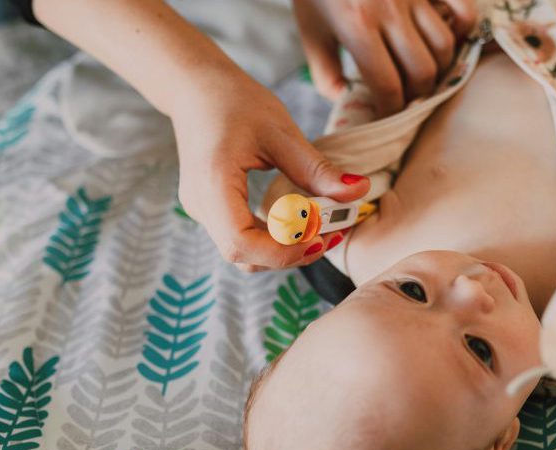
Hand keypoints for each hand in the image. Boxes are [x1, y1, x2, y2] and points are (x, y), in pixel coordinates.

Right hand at [172, 68, 370, 270]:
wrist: (196, 88)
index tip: (319, 237)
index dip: (282, 252)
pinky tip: (302, 221)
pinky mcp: (212, 209)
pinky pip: (244, 237)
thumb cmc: (235, 101)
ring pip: (244, 252)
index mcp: (213, 184)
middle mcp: (201, 205)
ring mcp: (203, 210)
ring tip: (322, 229)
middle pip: (244, 255)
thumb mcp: (282, 132)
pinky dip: (274, 239)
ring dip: (284, 250)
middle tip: (331, 235)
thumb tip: (359, 191)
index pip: (241, 242)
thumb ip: (317, 169)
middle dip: (290, 254)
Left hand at [294, 0, 476, 115]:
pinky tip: (450, 37)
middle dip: (417, 93)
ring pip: (444, 46)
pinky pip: (464, 9)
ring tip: (424, 71)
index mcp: (357, 27)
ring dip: (438, 67)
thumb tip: (343, 100)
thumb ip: (323, 70)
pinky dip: (463, 29)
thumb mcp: (310, 28)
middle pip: (422, 72)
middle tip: (408, 95)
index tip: (389, 112)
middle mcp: (390, 11)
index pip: (388, 86)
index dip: (392, 109)